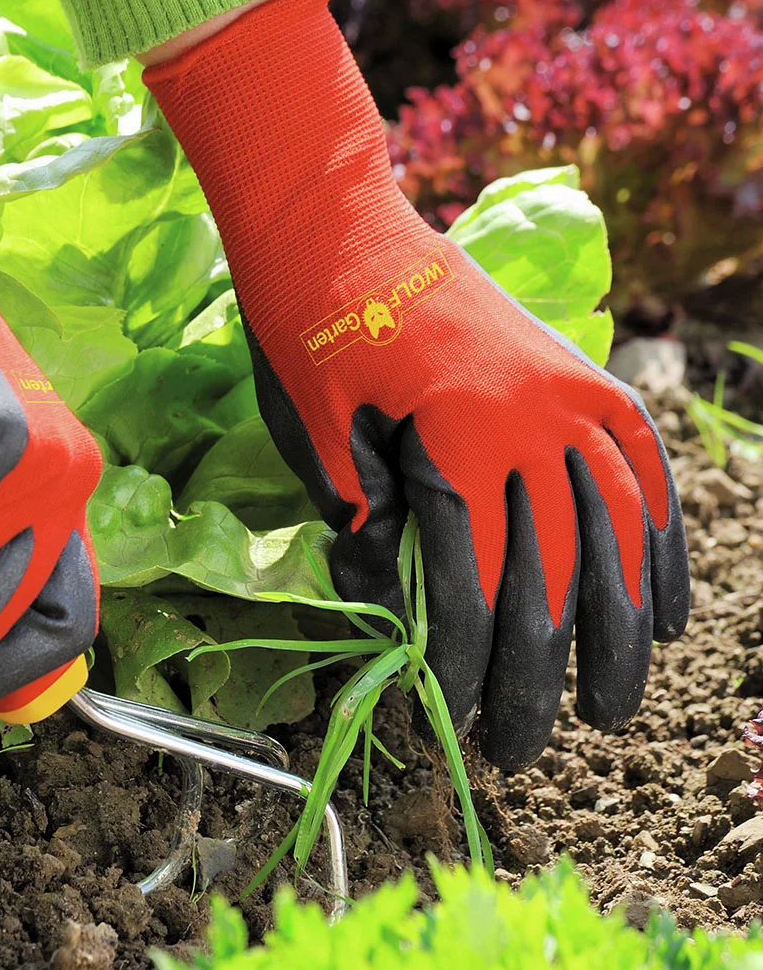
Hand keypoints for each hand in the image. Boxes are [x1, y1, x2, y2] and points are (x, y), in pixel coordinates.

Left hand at [145, 0, 688, 768]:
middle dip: (542, 672)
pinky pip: (637, 469)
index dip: (467, 662)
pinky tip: (663, 602)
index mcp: (460, 442)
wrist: (332, 222)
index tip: (461, 719)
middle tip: (539, 746)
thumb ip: (365, 528)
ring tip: (618, 703)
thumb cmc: (305, 330)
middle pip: (552, 572)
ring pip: (615, 531)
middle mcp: (536, 420)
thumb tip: (386, 612)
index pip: (474, 583)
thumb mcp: (318, 440)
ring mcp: (569, 391)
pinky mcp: (580, 372)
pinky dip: (656, 541)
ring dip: (619, 627)